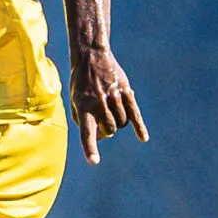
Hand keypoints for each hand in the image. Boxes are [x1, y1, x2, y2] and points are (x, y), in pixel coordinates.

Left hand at [69, 45, 147, 164]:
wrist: (91, 56)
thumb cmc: (80, 82)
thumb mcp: (74, 100)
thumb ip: (83, 119)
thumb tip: (96, 136)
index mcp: (84, 106)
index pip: (87, 132)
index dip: (90, 148)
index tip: (94, 161)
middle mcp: (99, 103)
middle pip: (110, 130)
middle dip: (106, 132)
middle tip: (101, 125)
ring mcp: (114, 97)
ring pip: (121, 123)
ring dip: (117, 124)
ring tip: (111, 114)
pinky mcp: (126, 92)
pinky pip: (135, 114)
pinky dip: (139, 127)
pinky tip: (143, 137)